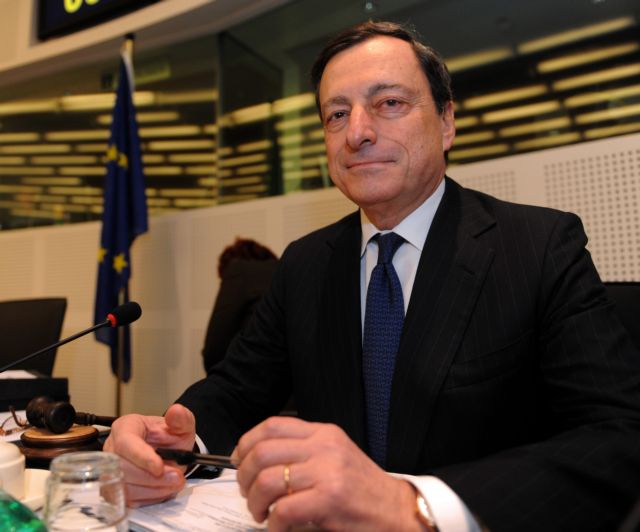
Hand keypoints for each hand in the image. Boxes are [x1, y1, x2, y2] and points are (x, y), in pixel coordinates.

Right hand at [103, 403, 195, 506]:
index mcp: (125, 427)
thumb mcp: (181, 426)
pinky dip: (149, 497)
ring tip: (174, 483)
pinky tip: (164, 489)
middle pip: (121, 468)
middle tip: (175, 477)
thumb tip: (177, 411)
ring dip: (152, 489)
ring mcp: (110, 470)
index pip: (125, 443)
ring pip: (124, 487)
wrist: (168, 452)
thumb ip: (182, 419)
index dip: (141, 457)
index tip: (160, 467)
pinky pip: (128, 500)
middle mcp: (112, 449)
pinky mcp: (115, 490)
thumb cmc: (169, 438)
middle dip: (150, 477)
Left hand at [234, 416, 419, 530]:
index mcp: (323, 433)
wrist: (397, 511)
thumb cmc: (362, 488)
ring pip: (267, 481)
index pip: (271, 426)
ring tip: (262, 514)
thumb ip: (303, 451)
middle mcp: (324, 447)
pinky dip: (273, 524)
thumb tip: (257, 458)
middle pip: (262, 452)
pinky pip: (283, 510)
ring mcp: (328, 472)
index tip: (239, 461)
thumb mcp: (334, 456)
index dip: (246, 443)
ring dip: (255, 503)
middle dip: (245, 477)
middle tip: (249, 495)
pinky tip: (278, 528)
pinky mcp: (330, 500)